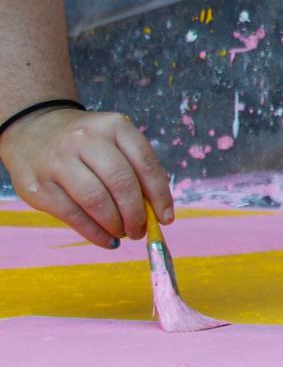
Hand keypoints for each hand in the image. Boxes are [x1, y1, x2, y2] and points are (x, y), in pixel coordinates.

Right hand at [0, 105, 173, 247]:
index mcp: (113, 127)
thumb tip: (154, 211)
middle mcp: (86, 140)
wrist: (31, 130)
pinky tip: (106, 240)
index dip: (160, 194)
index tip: (166, 217)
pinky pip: (73, 215)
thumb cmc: (84, 143)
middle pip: (121, 183)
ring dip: (115, 224)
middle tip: (140, 231)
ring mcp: (59, 162)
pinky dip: (94, 233)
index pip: (146, 163)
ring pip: (96, 200)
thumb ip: (133, 168)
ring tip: (123, 234)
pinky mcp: (39, 187)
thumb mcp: (111, 140)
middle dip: (136, 214)